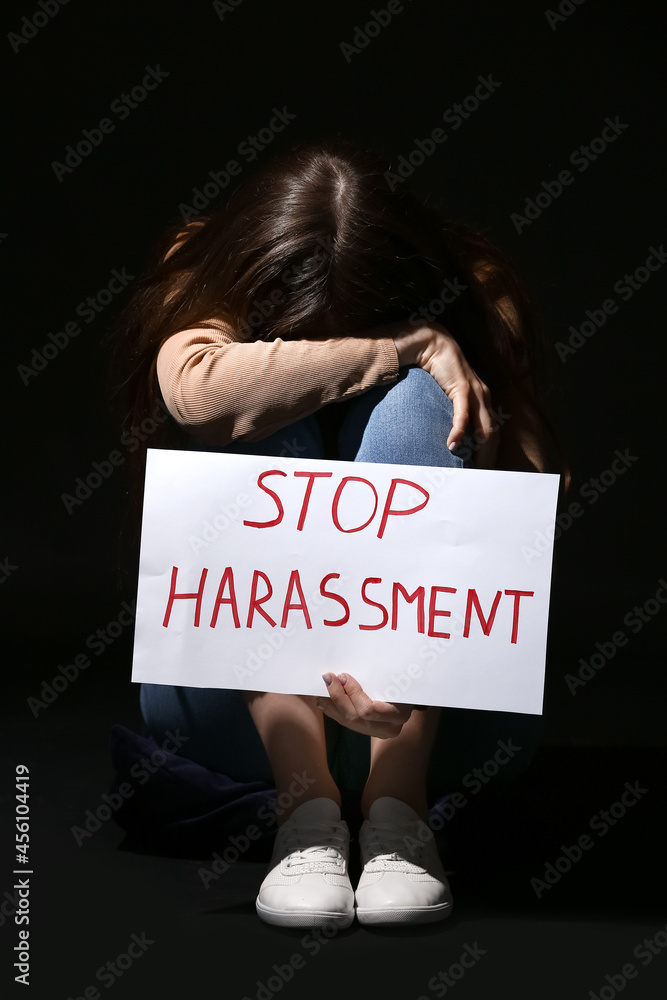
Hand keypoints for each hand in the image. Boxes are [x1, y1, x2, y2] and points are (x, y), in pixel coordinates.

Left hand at [315, 672, 422, 738]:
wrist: (410, 696)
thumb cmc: (404, 681)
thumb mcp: (398, 677)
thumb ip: (381, 674)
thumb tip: (354, 666)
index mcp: (398, 715)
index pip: (370, 710)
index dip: (353, 693)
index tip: (343, 676)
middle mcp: (388, 728)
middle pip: (355, 717)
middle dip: (338, 697)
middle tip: (328, 678)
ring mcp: (375, 732)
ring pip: (347, 722)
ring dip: (330, 704)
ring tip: (320, 688)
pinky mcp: (364, 731)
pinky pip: (344, 722)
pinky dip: (331, 710)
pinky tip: (322, 699)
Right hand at [389, 320, 497, 468]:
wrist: (432, 343)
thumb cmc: (437, 370)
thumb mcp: (448, 395)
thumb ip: (452, 411)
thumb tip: (448, 435)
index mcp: (483, 400)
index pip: (493, 431)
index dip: (491, 452)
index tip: (485, 470)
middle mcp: (484, 397)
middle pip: (493, 433)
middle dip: (490, 457)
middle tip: (483, 477)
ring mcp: (476, 392)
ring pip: (485, 427)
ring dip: (480, 450)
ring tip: (473, 469)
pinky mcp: (462, 387)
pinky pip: (463, 414)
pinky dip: (459, 431)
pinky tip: (452, 445)